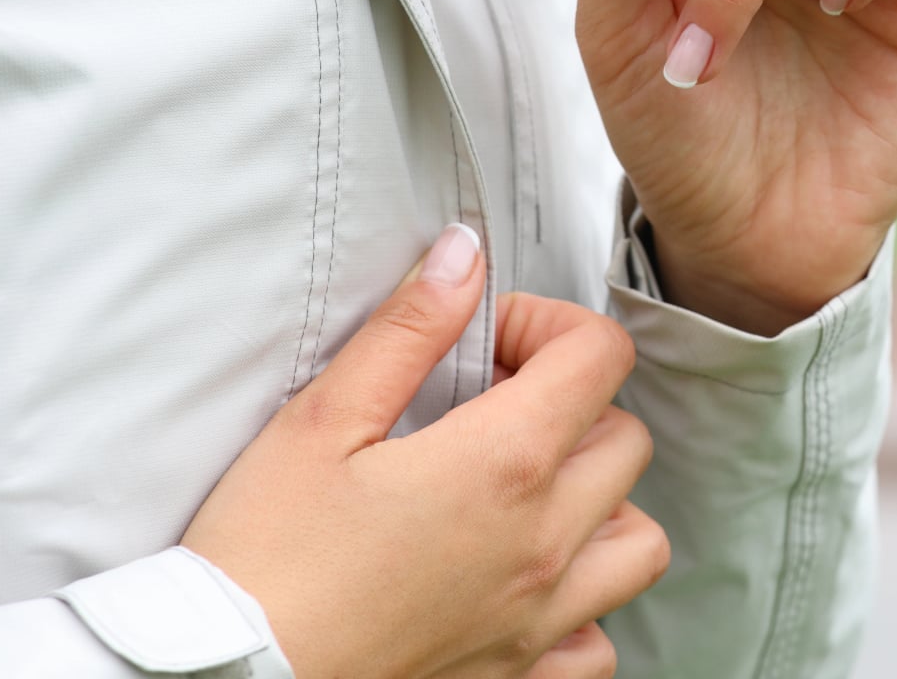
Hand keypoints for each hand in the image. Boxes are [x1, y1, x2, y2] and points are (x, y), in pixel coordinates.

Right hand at [183, 225, 668, 678]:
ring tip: (527, 492)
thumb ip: (408, 331)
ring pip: (636, 540)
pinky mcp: (517, 674)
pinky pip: (598, 641)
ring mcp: (538, 617)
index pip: (600, 356)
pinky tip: (525, 582)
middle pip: (626, 439)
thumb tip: (463, 259)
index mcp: (503, 466)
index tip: (491, 341)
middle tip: (495, 405)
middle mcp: (541, 543)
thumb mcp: (320, 421)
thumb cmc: (259, 563)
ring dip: (600, 502)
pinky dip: (584, 605)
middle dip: (575, 402)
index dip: (549, 325)